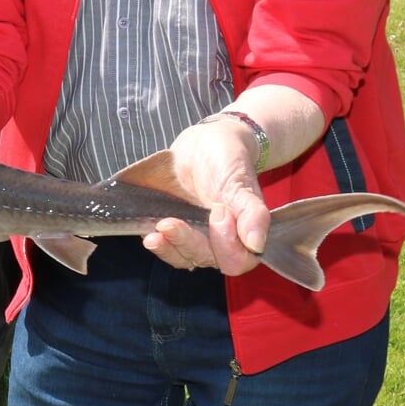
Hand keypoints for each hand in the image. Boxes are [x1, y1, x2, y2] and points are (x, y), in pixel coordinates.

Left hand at [141, 116, 270, 275]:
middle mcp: (219, 243)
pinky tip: (147, 231)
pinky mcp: (173, 231)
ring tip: (154, 234)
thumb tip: (257, 244)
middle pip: (204, 258)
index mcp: (243, 236)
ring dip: (167, 248)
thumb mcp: (241, 182)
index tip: (219, 214)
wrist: (205, 144)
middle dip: (187, 243)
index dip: (226, 246)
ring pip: (182, 257)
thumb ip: (253, 213)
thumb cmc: (229, 162)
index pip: (236, 260)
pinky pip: (165, 246)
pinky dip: (158, 242)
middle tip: (171, 222)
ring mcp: (195, 238)